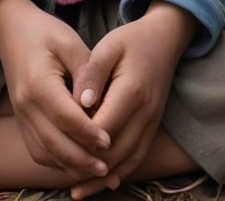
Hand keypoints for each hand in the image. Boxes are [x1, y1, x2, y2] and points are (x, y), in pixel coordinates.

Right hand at [0, 0, 111, 180]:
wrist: (12, 28)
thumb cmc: (45, 32)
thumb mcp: (70, 42)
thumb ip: (85, 72)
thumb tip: (96, 103)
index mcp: (38, 83)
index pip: (65, 117)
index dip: (88, 133)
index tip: (109, 141)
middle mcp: (25, 105)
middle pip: (54, 144)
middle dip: (82, 160)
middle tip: (108, 167)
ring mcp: (20, 115)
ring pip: (44, 153)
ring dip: (70, 165)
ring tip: (96, 170)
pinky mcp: (21, 121)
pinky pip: (38, 150)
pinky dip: (57, 161)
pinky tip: (77, 162)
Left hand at [69, 1, 197, 197]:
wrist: (165, 38)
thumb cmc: (131, 40)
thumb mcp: (109, 46)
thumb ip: (93, 72)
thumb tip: (80, 102)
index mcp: (132, 91)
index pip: (103, 126)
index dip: (81, 140)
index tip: (59, 147)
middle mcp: (145, 112)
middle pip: (116, 151)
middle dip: (89, 167)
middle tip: (63, 179)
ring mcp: (152, 122)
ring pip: (128, 160)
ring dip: (103, 178)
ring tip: (78, 191)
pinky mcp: (153, 126)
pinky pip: (137, 157)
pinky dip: (120, 172)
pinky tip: (103, 182)